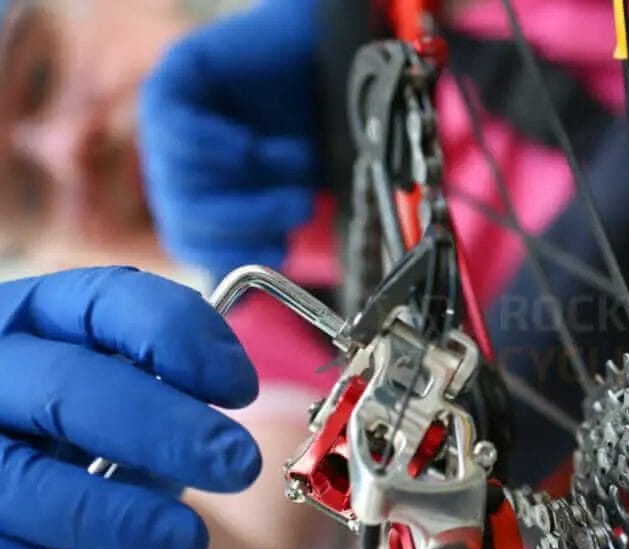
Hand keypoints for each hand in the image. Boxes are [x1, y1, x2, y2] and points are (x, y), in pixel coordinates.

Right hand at [0, 267, 259, 548]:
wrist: (64, 530)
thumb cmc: (112, 440)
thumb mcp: (150, 392)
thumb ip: (185, 371)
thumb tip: (235, 384)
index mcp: (39, 316)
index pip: (106, 299)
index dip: (177, 336)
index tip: (242, 387)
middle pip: (66, 386)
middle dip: (162, 429)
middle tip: (238, 464)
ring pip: (22, 483)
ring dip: (118, 516)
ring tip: (189, 540)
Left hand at [139, 0, 318, 279]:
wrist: (340, 54)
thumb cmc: (327, 127)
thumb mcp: (303, 195)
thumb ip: (277, 234)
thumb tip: (260, 299)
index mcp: (206, 192)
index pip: (192, 245)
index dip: (232, 256)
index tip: (283, 249)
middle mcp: (181, 161)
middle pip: (181, 220)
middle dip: (245, 224)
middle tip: (299, 213)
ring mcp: (172, 120)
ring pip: (177, 182)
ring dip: (247, 187)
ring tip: (299, 167)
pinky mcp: (177, 77)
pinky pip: (172, 125)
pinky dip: (219, 147)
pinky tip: (257, 147)